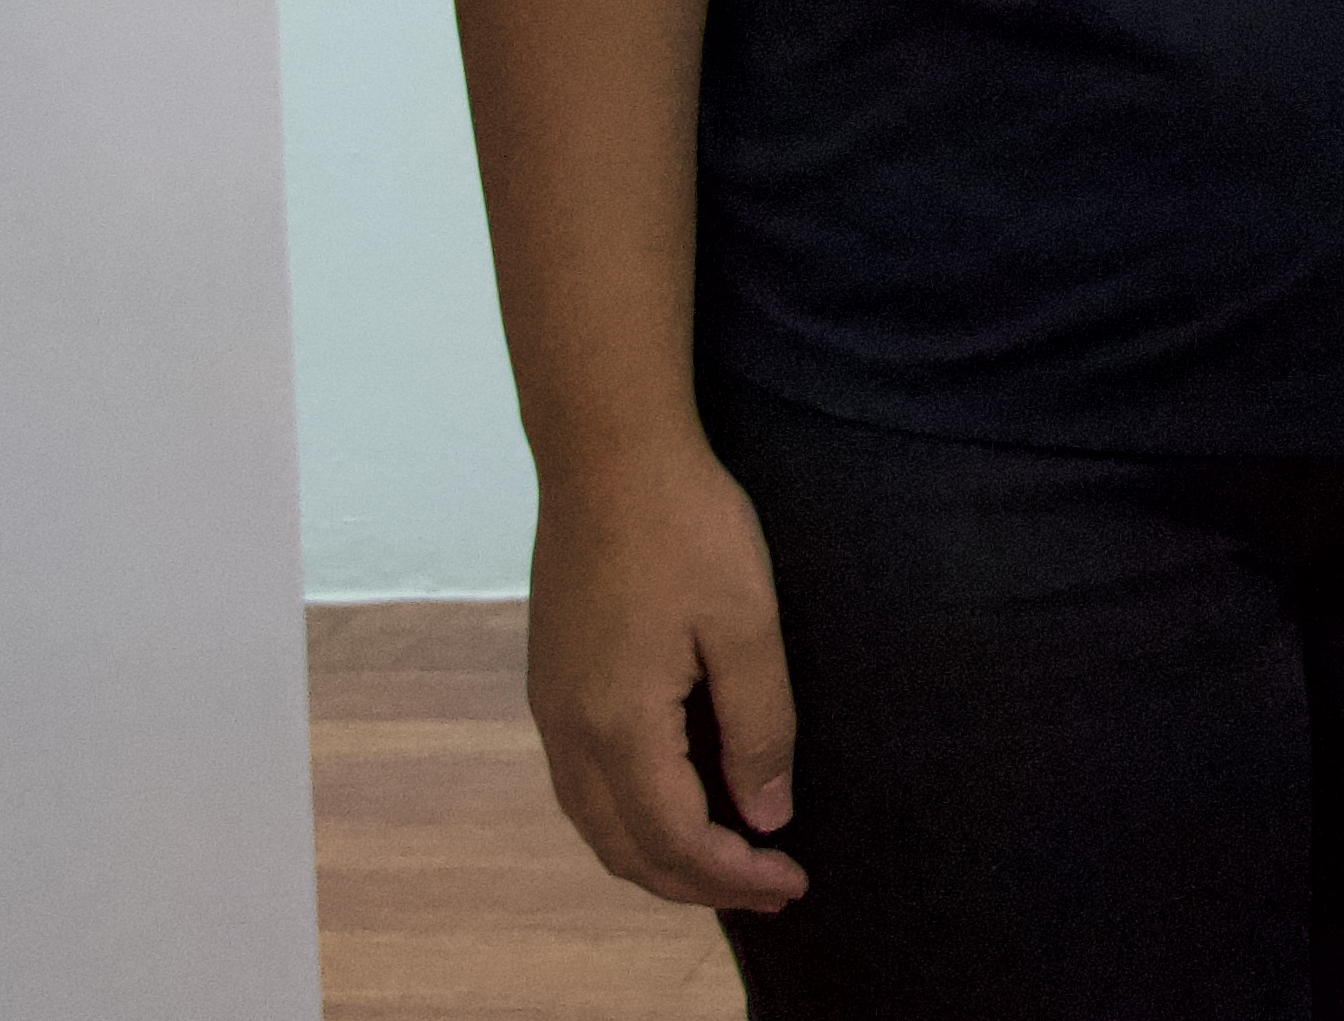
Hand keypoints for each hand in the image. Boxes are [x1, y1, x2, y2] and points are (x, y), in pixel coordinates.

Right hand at [523, 435, 807, 912]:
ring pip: (595, 824)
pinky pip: (582, 786)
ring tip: (726, 862)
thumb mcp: (746, 623)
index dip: (735, 876)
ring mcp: (550, 709)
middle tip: (769, 888)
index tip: (794, 882)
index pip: (676, 840)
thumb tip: (766, 814)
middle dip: (696, 884)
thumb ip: (759, 725)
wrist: (606, 455)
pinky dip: (628, 819)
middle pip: (626, 849)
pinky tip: (673, 804)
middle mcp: (570, 732)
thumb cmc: (686, 528)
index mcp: (620, 725)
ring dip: (657, 858)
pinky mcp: (550, 683)